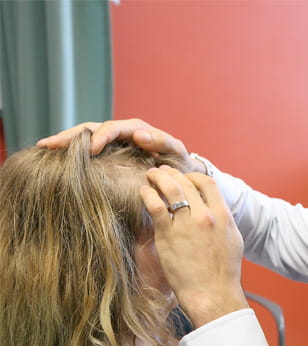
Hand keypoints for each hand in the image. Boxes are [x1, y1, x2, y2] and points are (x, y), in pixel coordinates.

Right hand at [36, 118, 204, 172]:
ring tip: (44, 147)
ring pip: (85, 137)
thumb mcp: (177, 154)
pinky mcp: (110, 154)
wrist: (183, 173)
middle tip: (49, 144)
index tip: (91, 150)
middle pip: (92, 128)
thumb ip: (163, 143)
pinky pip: (88, 149)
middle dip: (70, 136)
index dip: (101, 137)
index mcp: (138, 130)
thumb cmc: (181, 165)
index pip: (113, 128)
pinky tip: (54, 157)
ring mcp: (114, 143)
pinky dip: (72, 152)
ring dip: (65, 141)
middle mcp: (123, 132)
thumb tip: (139, 134)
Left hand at [140, 166, 247, 326]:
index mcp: (223, 216)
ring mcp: (187, 225)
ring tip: (150, 176)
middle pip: (186, 182)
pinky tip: (143, 193)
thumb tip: (217, 211)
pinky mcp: (168, 235)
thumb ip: (224, 222)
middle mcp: (206, 216)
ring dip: (158, 177)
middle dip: (171, 173)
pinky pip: (155, 206)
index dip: (193, 175)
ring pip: (171, 188)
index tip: (183, 178)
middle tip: (161, 172)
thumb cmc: (223, 273)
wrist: (213, 294)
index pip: (207, 182)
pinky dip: (148, 194)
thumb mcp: (232, 241)